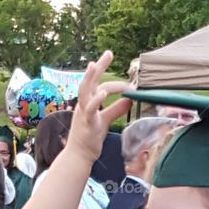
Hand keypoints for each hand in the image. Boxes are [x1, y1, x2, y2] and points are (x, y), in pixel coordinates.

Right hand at [69, 51, 130, 165]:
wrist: (79, 155)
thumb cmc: (90, 138)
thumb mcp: (105, 121)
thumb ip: (116, 109)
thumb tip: (129, 100)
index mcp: (88, 102)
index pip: (97, 82)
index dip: (106, 71)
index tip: (113, 59)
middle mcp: (84, 104)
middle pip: (90, 81)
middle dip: (98, 66)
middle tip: (109, 53)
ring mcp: (83, 113)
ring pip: (84, 91)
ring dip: (89, 78)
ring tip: (94, 65)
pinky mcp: (86, 124)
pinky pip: (89, 110)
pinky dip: (96, 101)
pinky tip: (103, 93)